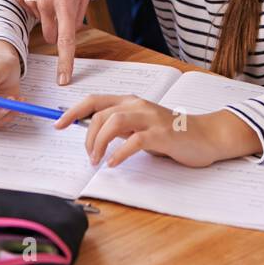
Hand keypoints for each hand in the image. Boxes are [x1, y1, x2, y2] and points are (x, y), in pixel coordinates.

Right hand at [12, 0, 90, 85]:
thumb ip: (78, 13)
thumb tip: (71, 33)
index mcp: (67, 3)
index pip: (65, 40)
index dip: (65, 62)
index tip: (63, 79)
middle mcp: (46, 3)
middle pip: (49, 35)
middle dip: (56, 29)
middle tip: (60, 9)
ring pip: (39, 20)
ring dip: (46, 11)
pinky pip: (28, 9)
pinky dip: (34, 2)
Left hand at [55, 93, 259, 167]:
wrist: (206, 136)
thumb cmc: (171, 134)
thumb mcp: (140, 128)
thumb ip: (120, 128)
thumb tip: (92, 134)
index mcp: (130, 102)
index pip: (94, 100)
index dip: (72, 111)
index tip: (57, 124)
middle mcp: (138, 105)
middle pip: (101, 113)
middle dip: (87, 136)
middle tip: (88, 156)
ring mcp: (150, 118)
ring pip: (114, 122)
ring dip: (99, 143)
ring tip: (97, 160)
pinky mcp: (162, 134)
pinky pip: (135, 141)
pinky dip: (120, 153)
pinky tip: (114, 163)